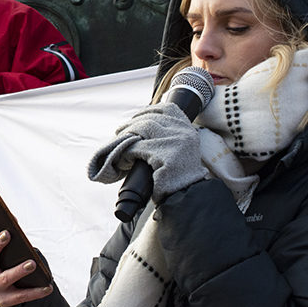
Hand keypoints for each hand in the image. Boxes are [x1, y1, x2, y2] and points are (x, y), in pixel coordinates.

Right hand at [0, 222, 52, 306]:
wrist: (12, 292)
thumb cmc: (12, 263)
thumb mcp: (9, 251)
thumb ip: (10, 236)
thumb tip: (13, 220)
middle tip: (7, 234)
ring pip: (5, 278)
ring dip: (18, 270)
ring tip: (32, 264)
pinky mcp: (5, 301)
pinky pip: (21, 296)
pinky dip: (36, 291)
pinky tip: (47, 287)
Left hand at [87, 102, 207, 201]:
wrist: (187, 197)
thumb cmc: (179, 177)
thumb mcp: (181, 151)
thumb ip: (170, 137)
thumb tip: (144, 126)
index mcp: (188, 130)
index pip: (168, 108)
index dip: (150, 109)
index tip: (137, 116)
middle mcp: (184, 134)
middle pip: (152, 118)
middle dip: (133, 122)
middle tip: (121, 131)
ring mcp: (176, 144)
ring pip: (144, 128)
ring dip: (128, 133)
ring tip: (119, 141)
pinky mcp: (165, 156)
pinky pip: (139, 146)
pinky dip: (128, 150)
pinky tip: (123, 157)